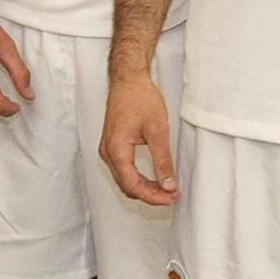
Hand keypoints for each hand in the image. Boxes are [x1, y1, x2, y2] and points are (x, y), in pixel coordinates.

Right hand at [99, 71, 177, 205]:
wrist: (128, 80)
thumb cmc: (140, 98)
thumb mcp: (158, 131)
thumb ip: (163, 160)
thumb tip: (168, 184)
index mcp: (116, 150)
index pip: (133, 185)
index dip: (153, 196)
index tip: (171, 197)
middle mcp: (107, 152)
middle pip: (126, 186)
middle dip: (149, 195)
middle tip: (172, 195)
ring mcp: (107, 149)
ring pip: (124, 180)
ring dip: (144, 188)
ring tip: (166, 189)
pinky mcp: (111, 145)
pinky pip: (122, 170)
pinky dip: (137, 178)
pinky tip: (152, 178)